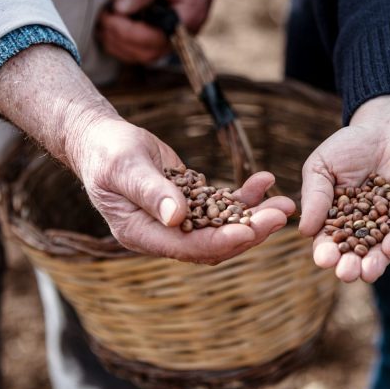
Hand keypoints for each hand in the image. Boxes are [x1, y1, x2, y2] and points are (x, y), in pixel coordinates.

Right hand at [72, 118, 295, 263]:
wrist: (103, 141)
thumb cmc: (108, 151)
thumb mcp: (124, 166)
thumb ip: (151, 192)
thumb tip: (178, 218)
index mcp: (141, 233)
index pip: (187, 246)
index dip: (221, 241)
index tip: (251, 231)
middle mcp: (163, 234)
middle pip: (214, 243)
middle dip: (251, 231)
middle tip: (282, 214)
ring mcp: (179, 222)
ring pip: (224, 227)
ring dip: (256, 217)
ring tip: (286, 203)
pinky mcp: (192, 205)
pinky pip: (223, 205)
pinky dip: (246, 197)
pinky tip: (265, 181)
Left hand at [96, 0, 242, 62]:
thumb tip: (118, 10)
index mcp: (188, 20)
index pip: (154, 39)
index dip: (127, 32)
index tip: (107, 16)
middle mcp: (184, 34)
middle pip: (147, 53)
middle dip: (119, 40)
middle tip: (101, 20)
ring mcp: (176, 35)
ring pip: (143, 55)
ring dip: (119, 44)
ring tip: (102, 23)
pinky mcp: (166, 30)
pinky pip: (144, 47)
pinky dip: (125, 41)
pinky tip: (112, 26)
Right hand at [299, 95, 389, 282]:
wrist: (386, 127)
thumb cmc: (349, 147)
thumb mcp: (322, 166)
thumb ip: (315, 196)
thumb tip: (305, 230)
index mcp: (337, 218)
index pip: (330, 241)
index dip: (327, 251)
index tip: (324, 258)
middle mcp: (363, 225)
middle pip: (356, 252)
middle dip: (350, 265)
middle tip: (346, 273)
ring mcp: (388, 220)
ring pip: (381, 248)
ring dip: (375, 262)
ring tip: (367, 273)